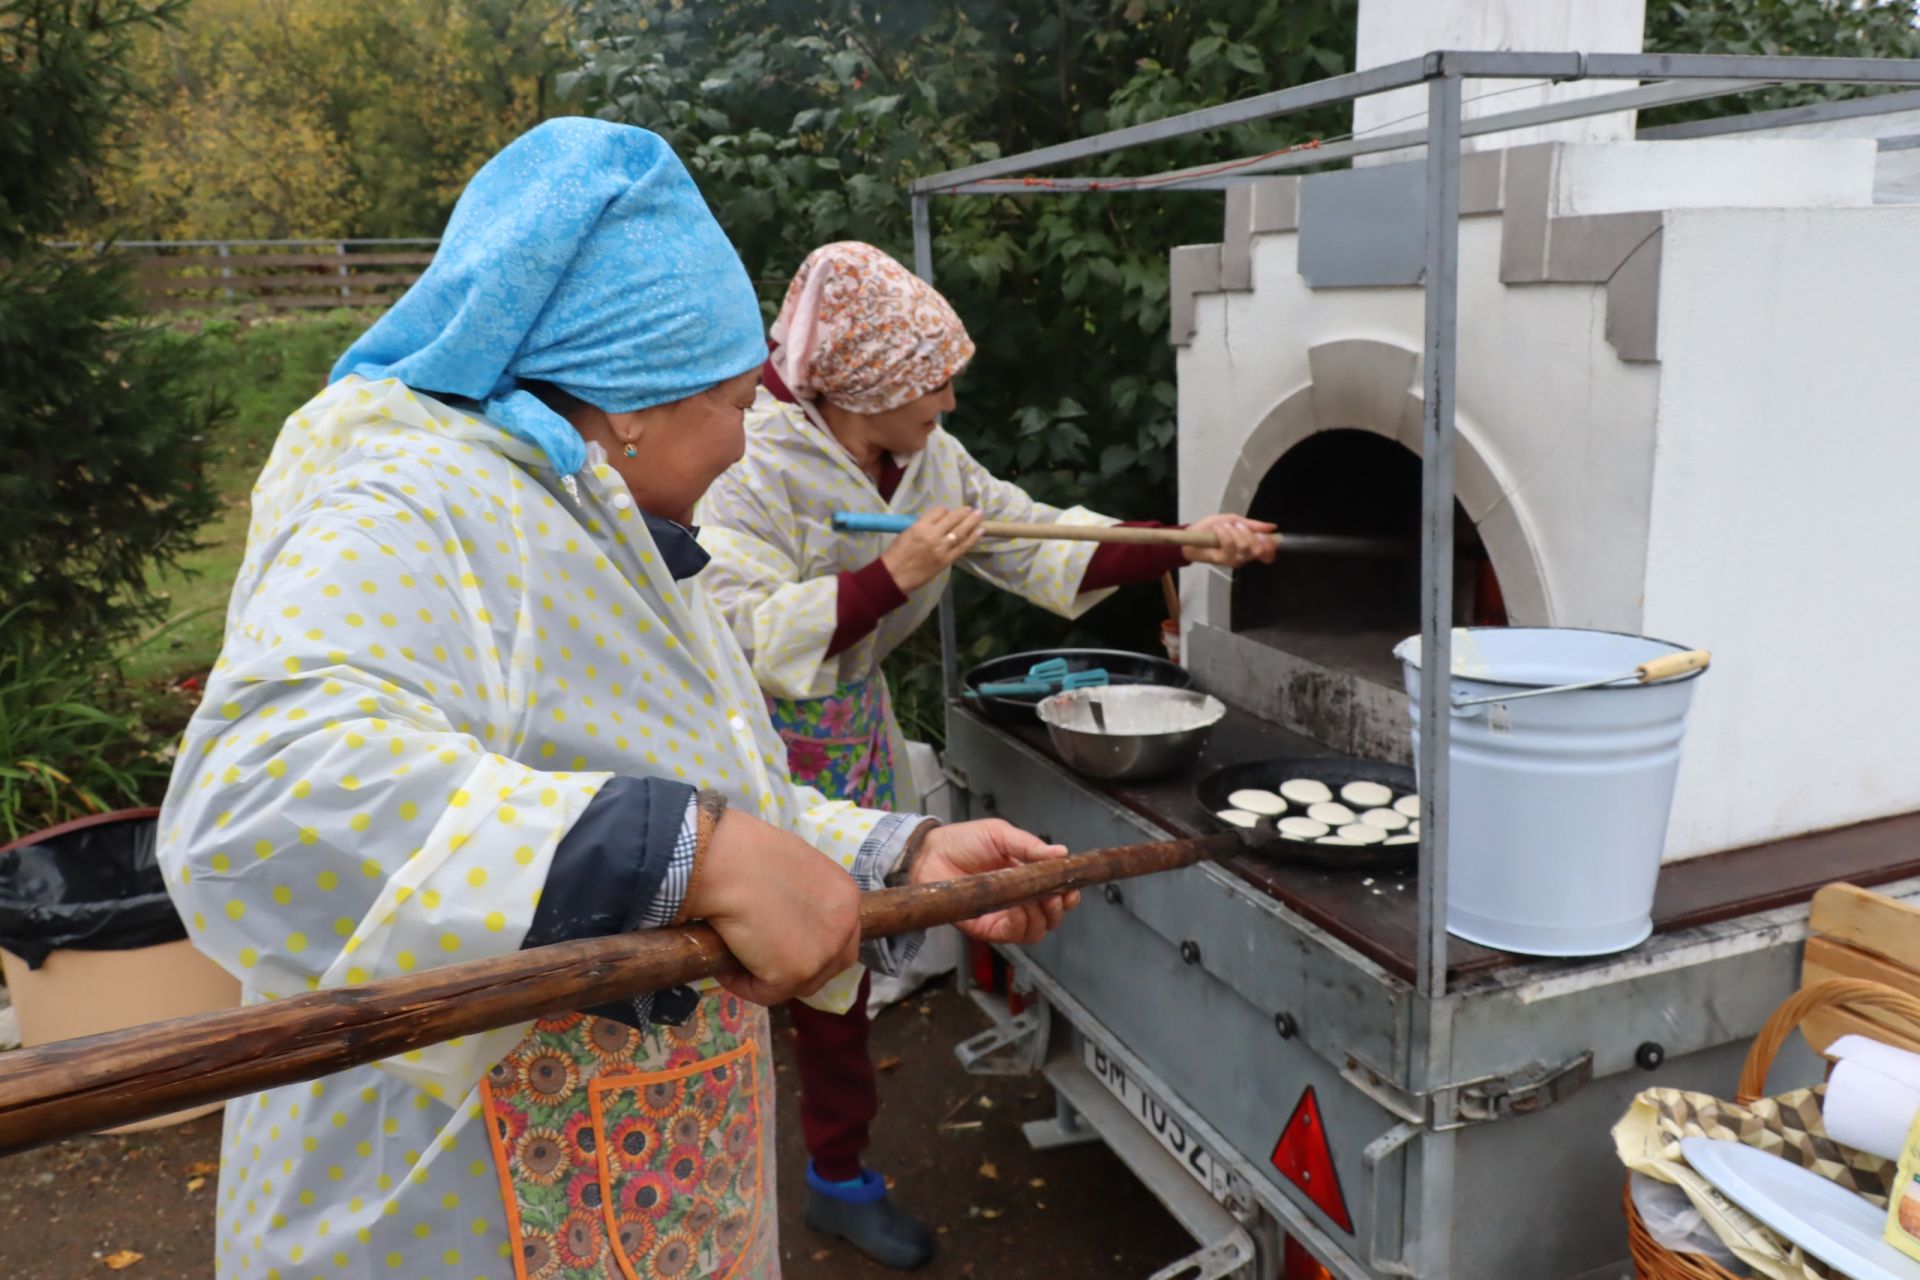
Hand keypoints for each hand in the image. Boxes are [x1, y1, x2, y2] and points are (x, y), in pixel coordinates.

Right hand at [683, 807, 859, 1005]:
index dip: (811, 942)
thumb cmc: (746, 854)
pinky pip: (765, 992)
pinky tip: (724, 963)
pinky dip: (742, 983)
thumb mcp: (791, 869)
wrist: (725, 861)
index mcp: (846, 896)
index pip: (840, 935)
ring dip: (768, 976)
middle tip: (762, 960)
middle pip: (830, 965)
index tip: (781, 943)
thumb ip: (803, 896)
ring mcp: (824, 953)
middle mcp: (846, 926)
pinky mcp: (796, 973)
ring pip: (799, 983)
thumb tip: (786, 917)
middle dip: (798, 967)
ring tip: (735, 957)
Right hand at [880, 506, 983, 592]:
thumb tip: (935, 523)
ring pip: (961, 531)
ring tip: (980, 514)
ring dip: (972, 522)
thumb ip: (921, 527)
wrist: (894, 576)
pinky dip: (973, 538)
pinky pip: (962, 547)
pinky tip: (980, 531)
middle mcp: (933, 535)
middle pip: (953, 519)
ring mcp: (941, 548)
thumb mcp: (905, 533)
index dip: (945, 511)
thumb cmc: (896, 554)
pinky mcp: (946, 560)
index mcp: (920, 526)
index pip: (939, 511)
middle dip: (964, 512)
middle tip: (972, 509)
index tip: (947, 513)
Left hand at [908, 818, 1078, 944]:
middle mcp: (1018, 898)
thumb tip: (1062, 853)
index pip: (1056, 893)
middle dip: (1059, 908)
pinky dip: (1023, 925)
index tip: (1072, 888)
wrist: (930, 853)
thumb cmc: (962, 841)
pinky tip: (1020, 910)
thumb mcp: (1000, 834)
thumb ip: (1029, 846)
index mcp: (1026, 875)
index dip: (1067, 894)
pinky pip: (1014, 935)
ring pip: (1037, 930)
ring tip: (1039, 901)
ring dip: (1044, 918)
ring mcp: (1004, 915)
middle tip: (1056, 896)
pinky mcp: (987, 928)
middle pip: (1050, 916)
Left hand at [1183, 513, 1276, 568]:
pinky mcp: (1223, 560)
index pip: (1268, 555)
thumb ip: (1253, 525)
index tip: (1263, 535)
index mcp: (1250, 548)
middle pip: (1258, 549)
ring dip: (1234, 531)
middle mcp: (1244, 557)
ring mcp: (1234, 560)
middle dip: (1249, 533)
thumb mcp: (1234, 521)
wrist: (1193, 534)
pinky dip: (1224, 533)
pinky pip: (1230, 545)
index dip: (1270, 546)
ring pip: (1244, 546)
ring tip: (1225, 527)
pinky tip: (1218, 529)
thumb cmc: (1213, 528)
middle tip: (1238, 526)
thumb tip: (1272, 527)